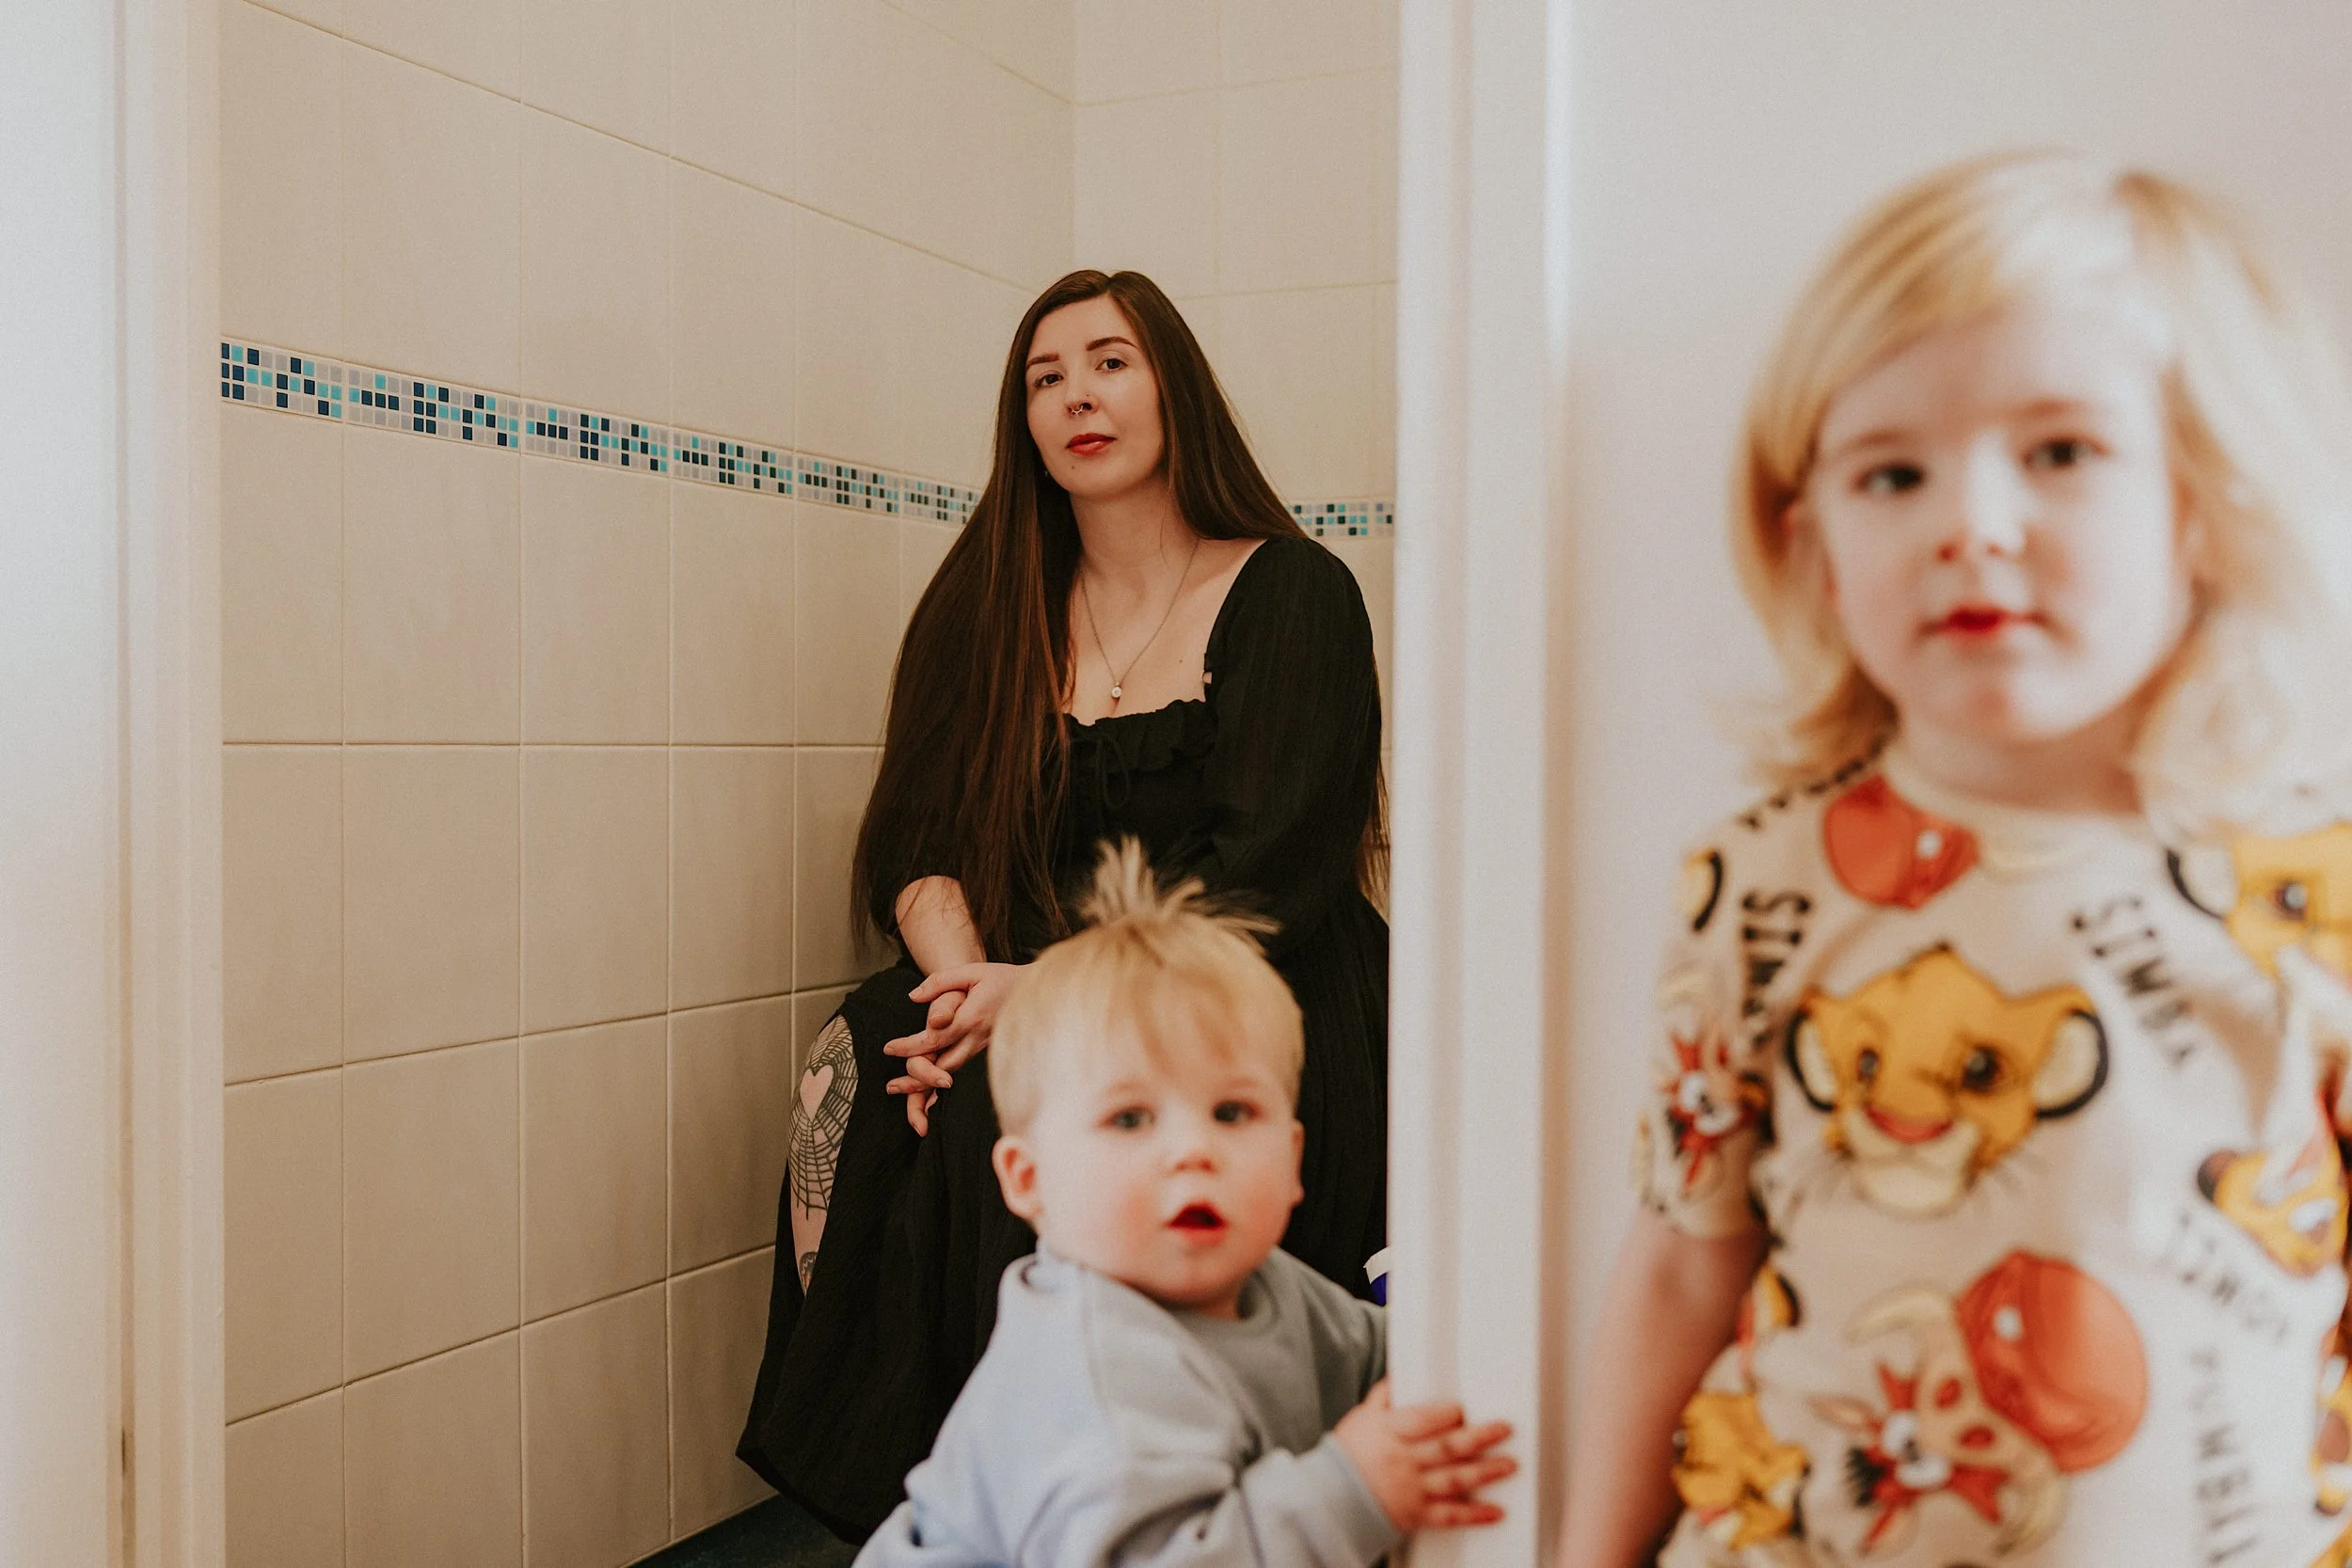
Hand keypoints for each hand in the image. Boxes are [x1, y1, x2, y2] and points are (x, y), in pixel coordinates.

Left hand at [882, 963, 1027, 1133]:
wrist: (1037, 990)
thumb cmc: (1003, 978)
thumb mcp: (971, 972)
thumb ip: (940, 982)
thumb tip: (913, 997)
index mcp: (971, 1017)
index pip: (933, 1038)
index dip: (909, 1046)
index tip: (889, 1048)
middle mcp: (978, 1037)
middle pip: (942, 1064)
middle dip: (916, 1077)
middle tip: (891, 1086)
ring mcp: (984, 1047)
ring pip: (953, 1070)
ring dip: (928, 1083)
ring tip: (905, 1090)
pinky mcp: (987, 1050)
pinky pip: (964, 1068)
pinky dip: (945, 1079)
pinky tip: (932, 1088)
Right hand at [1332, 1381, 1514, 1533]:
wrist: (1330, 1501)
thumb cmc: (1347, 1456)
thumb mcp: (1361, 1418)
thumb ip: (1384, 1397)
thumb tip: (1401, 1375)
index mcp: (1388, 1433)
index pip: (1420, 1421)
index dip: (1444, 1415)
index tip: (1463, 1409)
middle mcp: (1403, 1461)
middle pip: (1445, 1448)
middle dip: (1478, 1438)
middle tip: (1504, 1429)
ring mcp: (1412, 1490)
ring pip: (1453, 1480)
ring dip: (1484, 1472)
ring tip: (1509, 1464)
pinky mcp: (1417, 1515)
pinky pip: (1449, 1516)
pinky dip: (1474, 1515)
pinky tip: (1496, 1511)